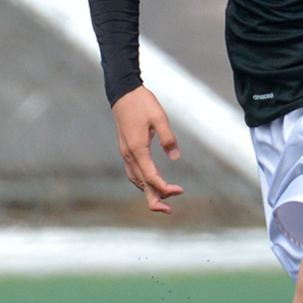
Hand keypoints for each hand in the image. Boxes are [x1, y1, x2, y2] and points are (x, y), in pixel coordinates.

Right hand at [111, 86, 183, 213]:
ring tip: (164, 197)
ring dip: (149, 190)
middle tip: (169, 210)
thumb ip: (168, 138)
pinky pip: (133, 172)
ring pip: (136, 180)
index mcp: (137, 149)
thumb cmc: (142, 103)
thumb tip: (175, 157)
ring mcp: (126, 153)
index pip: (151, 177)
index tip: (180, 191)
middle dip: (155, 199)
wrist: (123, 92)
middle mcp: (129, 155)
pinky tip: (152, 181)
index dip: (165, 188)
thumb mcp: (159, 117)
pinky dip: (143, 181)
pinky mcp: (126, 149)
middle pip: (141, 184)